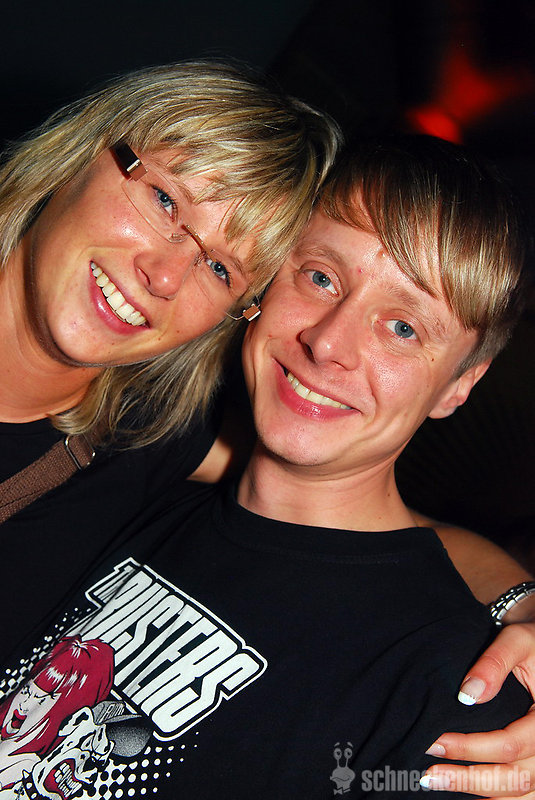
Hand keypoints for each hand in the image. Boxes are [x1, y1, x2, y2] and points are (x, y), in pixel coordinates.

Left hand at [421, 622, 534, 796]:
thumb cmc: (532, 642)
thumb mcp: (517, 640)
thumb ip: (494, 664)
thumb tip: (467, 696)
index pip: (511, 744)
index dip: (471, 747)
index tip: (435, 741)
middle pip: (516, 778)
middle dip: (470, 779)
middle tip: (428, 775)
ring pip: (521, 792)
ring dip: (480, 793)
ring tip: (439, 784)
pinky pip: (524, 792)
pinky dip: (496, 796)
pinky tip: (465, 792)